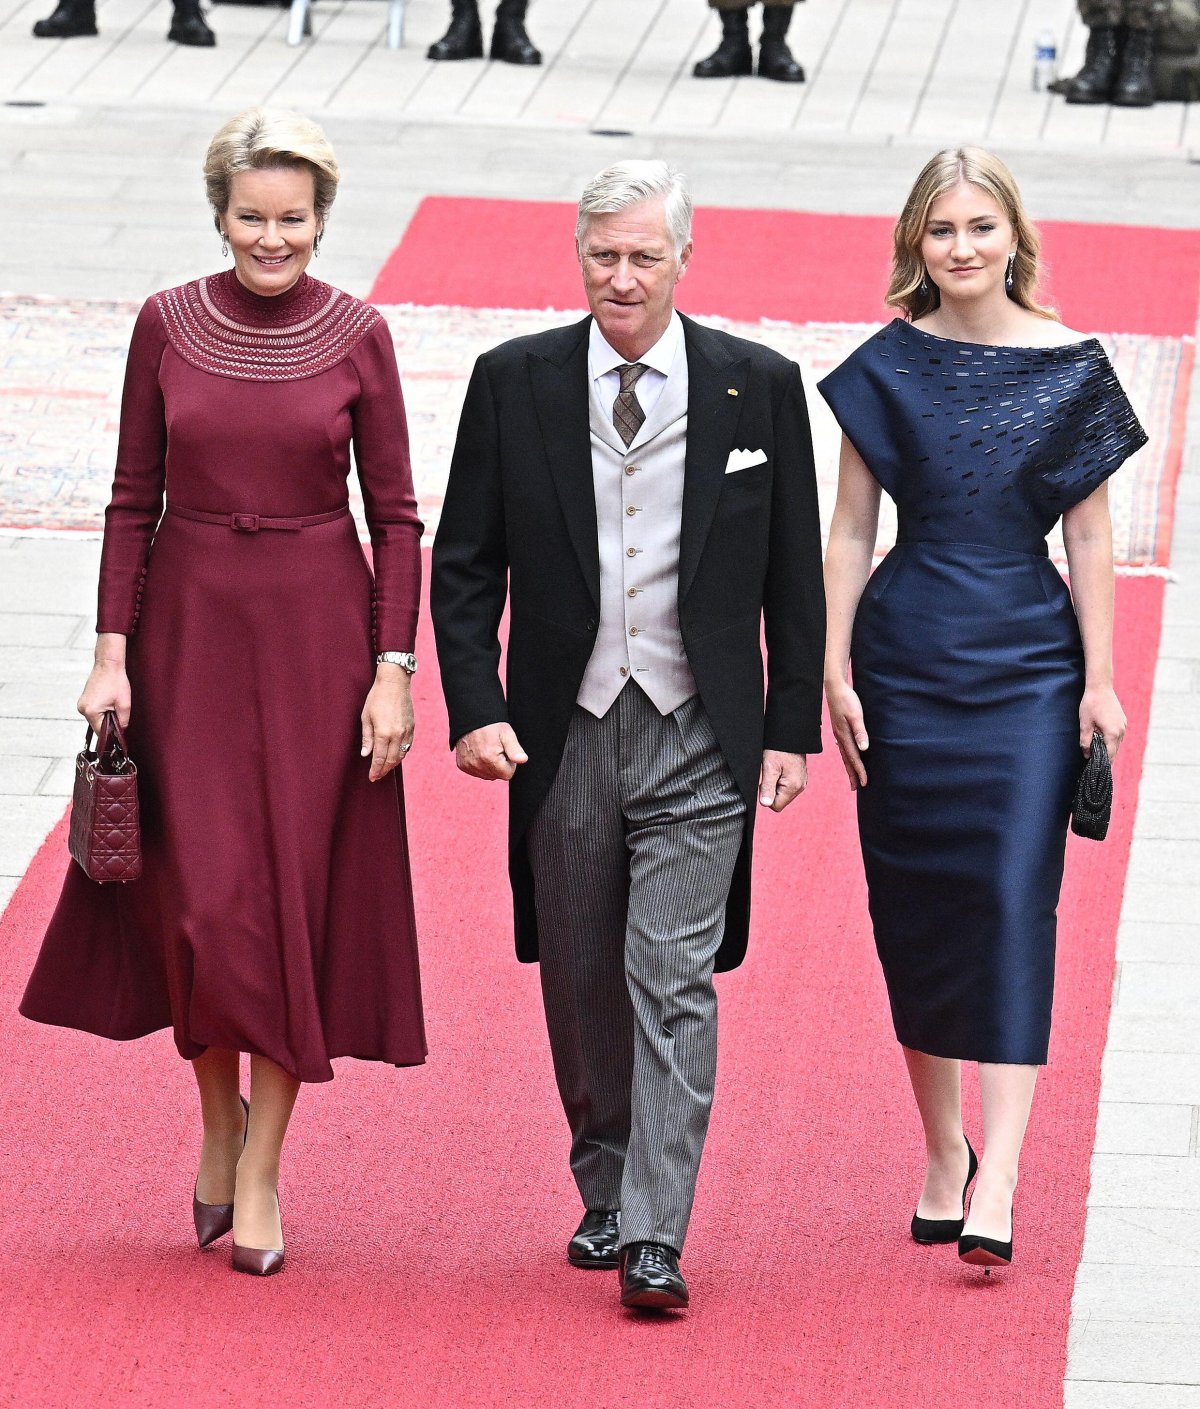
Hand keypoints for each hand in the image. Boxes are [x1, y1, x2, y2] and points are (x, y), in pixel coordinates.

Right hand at [78, 634, 130, 730]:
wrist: (108, 664)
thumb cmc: (116, 681)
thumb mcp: (124, 705)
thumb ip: (123, 722)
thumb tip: (120, 733)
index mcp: (91, 711)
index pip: (101, 733)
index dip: (112, 734)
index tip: (120, 732)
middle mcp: (82, 709)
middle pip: (98, 726)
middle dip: (110, 723)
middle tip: (119, 711)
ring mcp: (81, 704)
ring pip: (97, 719)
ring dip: (106, 716)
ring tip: (114, 703)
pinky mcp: (84, 700)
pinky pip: (94, 712)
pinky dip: (103, 710)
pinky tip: (109, 700)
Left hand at [361, 667, 413, 781]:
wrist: (395, 683)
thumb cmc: (377, 698)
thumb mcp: (366, 717)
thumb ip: (367, 738)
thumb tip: (366, 754)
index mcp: (383, 733)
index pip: (379, 758)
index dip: (375, 770)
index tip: (372, 777)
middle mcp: (397, 734)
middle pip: (392, 760)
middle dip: (384, 770)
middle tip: (377, 776)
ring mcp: (406, 731)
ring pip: (401, 755)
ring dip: (393, 764)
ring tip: (385, 768)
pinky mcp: (412, 727)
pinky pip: (408, 746)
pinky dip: (402, 754)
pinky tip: (396, 756)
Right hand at [455, 723, 528, 780]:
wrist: (471, 718)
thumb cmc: (491, 725)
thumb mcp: (507, 734)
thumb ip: (515, 749)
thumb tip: (523, 760)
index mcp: (490, 758)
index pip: (507, 774)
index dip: (510, 763)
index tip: (505, 751)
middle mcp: (477, 764)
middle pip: (497, 776)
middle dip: (500, 765)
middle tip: (496, 748)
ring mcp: (468, 766)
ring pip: (487, 775)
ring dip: (490, 766)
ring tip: (487, 749)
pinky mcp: (462, 765)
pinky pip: (477, 772)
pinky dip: (480, 765)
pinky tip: (479, 752)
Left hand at [758, 749, 807, 811]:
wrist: (791, 735)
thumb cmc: (779, 749)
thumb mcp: (769, 768)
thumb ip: (767, 787)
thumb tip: (765, 804)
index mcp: (793, 787)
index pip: (776, 806)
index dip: (767, 796)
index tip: (766, 781)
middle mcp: (800, 787)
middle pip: (780, 801)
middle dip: (771, 791)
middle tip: (770, 774)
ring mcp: (801, 783)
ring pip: (783, 794)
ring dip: (776, 785)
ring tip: (776, 770)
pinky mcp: (800, 778)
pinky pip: (787, 787)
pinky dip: (781, 781)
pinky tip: (780, 769)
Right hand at [826, 678, 867, 788]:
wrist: (835, 688)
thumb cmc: (846, 700)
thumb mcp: (855, 714)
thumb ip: (860, 731)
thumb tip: (864, 748)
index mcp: (844, 735)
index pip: (854, 757)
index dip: (859, 771)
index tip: (864, 783)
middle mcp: (840, 737)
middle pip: (848, 759)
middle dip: (852, 774)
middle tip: (856, 788)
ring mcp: (839, 733)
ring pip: (845, 754)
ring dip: (850, 766)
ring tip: (853, 777)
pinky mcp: (840, 728)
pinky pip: (844, 747)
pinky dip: (847, 756)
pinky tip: (848, 756)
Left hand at [1080, 685, 1125, 761]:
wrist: (1101, 686)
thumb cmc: (1091, 704)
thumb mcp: (1085, 723)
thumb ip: (1085, 740)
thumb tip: (1087, 755)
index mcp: (1113, 733)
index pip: (1110, 755)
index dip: (1104, 764)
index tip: (1097, 770)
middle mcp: (1121, 731)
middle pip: (1114, 751)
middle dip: (1106, 758)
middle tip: (1095, 765)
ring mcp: (1124, 725)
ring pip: (1117, 743)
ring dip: (1108, 749)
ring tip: (1097, 754)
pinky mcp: (1123, 721)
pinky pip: (1118, 736)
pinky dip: (1111, 740)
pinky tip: (1102, 741)